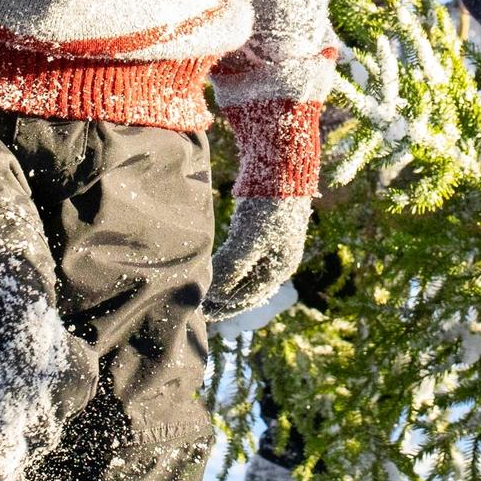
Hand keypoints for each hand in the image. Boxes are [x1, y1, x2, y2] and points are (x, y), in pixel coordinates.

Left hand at [206, 195, 309, 318]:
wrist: (280, 170)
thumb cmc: (266, 206)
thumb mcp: (248, 239)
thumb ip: (232, 267)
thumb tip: (214, 291)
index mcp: (280, 268)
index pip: (247, 297)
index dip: (224, 306)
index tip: (201, 311)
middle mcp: (278, 263)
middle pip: (247, 291)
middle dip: (224, 302)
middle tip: (199, 310)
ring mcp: (272, 250)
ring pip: (244, 278)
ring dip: (225, 288)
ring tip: (204, 294)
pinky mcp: (262, 236)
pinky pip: (244, 263)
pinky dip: (229, 272)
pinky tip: (215, 273)